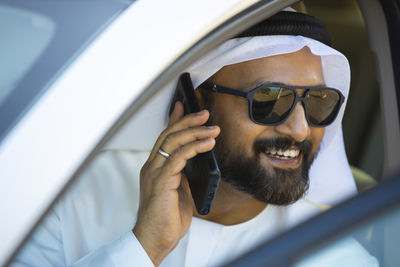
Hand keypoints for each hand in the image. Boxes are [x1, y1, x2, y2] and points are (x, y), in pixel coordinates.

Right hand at [133, 102, 219, 265]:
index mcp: (155, 168)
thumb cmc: (167, 218)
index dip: (174, 120)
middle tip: (204, 114)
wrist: (156, 239)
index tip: (183, 106)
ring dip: (195, 132)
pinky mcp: (161, 181)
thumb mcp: (180, 189)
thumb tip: (196, 159)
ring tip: (212, 128)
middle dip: (187, 120)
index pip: (165, 138)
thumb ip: (183, 173)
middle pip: (169, 135)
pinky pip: (178, 157)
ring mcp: (154, 172)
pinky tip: (207, 144)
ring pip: (173, 142)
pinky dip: (194, 147)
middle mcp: (152, 167)